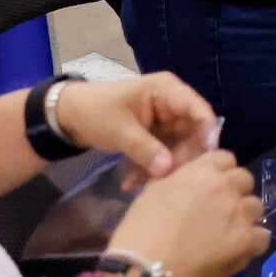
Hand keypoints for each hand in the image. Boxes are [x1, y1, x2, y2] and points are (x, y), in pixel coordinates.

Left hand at [51, 73, 222, 178]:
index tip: (203, 163)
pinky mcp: (158, 136)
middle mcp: (173, 104)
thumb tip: (168, 170)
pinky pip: (164, 154)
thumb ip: (145, 149)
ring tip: (144, 185)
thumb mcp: (119, 130)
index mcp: (167, 91)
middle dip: (181, 159)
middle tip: (165, 180)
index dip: (206, 135)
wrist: (69, 116)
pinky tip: (133, 183)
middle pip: (193, 133)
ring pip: (179, 148)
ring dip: (164, 168)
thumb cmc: (95, 111)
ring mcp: (167, 121)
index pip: (198, 110)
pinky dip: (151, 168)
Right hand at [104, 147, 266, 276]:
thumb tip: (190, 180)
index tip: (211, 186)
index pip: (226, 158)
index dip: (220, 172)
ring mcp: (239, 215)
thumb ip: (179, 178)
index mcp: (202, 171)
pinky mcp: (247, 242)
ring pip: (256, 207)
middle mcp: (226, 188)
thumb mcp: (154, 190)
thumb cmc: (142, 229)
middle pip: (245, 180)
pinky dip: (252, 242)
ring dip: (244, 216)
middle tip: (219, 210)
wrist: (146, 267)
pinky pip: (262, 236)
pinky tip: (237, 249)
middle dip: (235, 191)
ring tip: (228, 232)